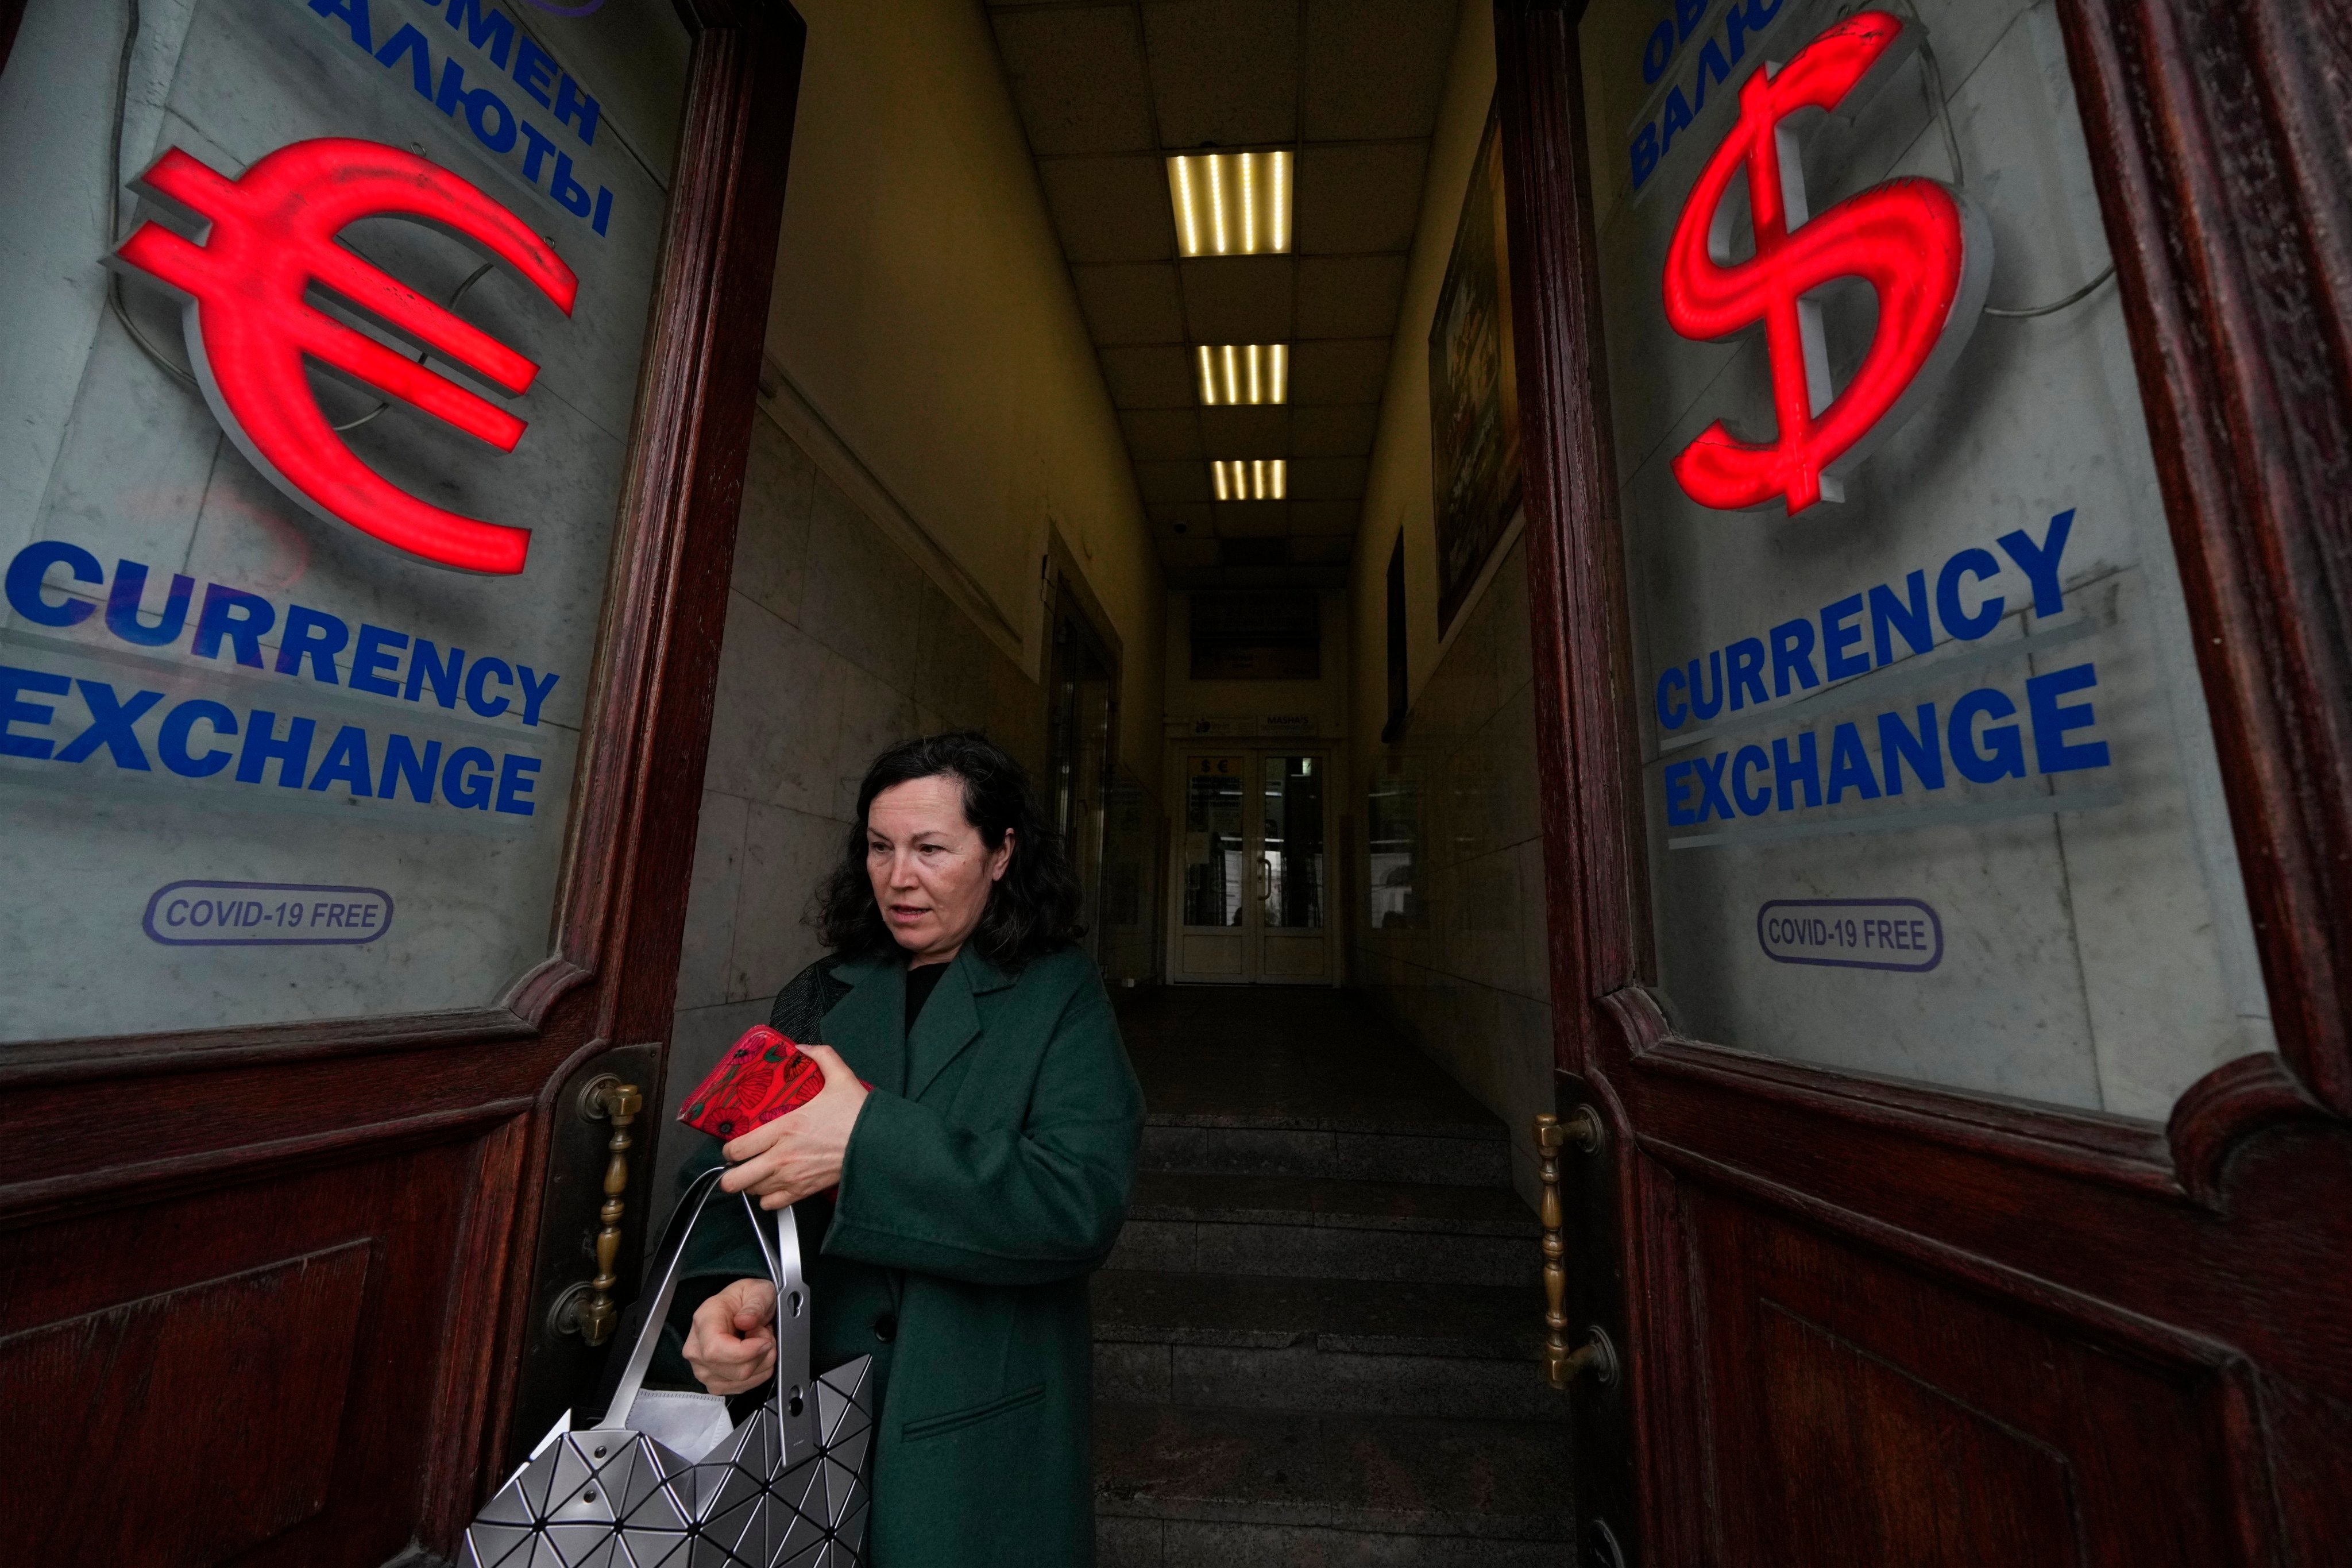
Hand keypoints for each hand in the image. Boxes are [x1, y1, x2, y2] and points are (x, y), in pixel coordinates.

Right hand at [682, 1278, 776, 1394]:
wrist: (739, 1307)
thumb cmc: (745, 1298)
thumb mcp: (758, 1291)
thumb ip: (755, 1304)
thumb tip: (746, 1321)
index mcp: (704, 1320)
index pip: (715, 1349)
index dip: (745, 1352)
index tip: (764, 1342)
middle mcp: (696, 1348)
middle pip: (733, 1370)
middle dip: (760, 1355)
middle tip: (765, 1335)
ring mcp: (702, 1368)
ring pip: (740, 1381)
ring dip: (761, 1364)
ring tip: (759, 1343)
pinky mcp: (713, 1381)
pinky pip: (741, 1388)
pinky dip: (757, 1375)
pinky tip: (756, 1357)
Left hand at [719, 1044, 868, 1208]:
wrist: (879, 1145)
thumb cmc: (858, 1116)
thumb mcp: (840, 1077)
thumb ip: (820, 1056)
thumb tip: (803, 1048)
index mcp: (784, 1128)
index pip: (737, 1148)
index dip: (728, 1148)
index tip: (733, 1144)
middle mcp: (782, 1157)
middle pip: (736, 1178)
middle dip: (730, 1173)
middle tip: (737, 1163)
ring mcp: (792, 1177)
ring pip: (752, 1192)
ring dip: (750, 1183)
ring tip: (756, 1172)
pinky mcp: (804, 1192)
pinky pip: (773, 1205)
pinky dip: (768, 1198)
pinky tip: (773, 1186)